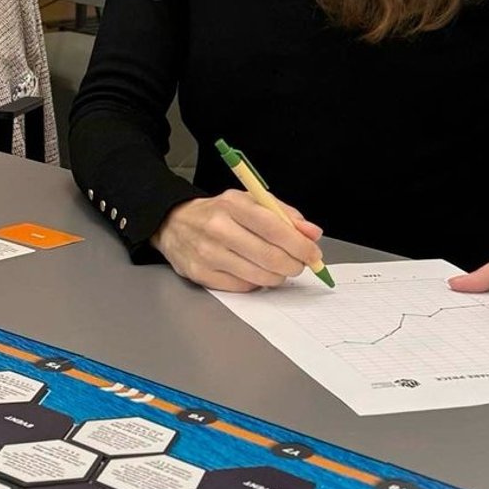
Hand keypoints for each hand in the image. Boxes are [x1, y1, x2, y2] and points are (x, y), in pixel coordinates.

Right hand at [154, 191, 323, 291]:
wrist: (174, 223)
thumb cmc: (219, 212)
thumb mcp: (250, 201)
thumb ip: (284, 215)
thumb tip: (312, 233)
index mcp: (232, 204)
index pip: (275, 228)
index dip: (300, 245)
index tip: (314, 254)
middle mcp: (218, 228)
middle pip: (269, 257)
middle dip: (293, 265)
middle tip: (299, 265)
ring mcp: (207, 254)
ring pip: (258, 276)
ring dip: (277, 277)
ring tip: (278, 269)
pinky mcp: (201, 275)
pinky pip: (242, 287)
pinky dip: (256, 283)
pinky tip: (254, 272)